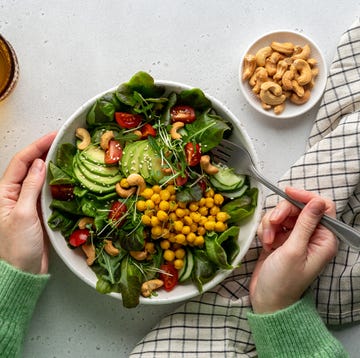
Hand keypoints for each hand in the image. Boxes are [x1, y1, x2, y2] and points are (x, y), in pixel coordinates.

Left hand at [0, 132, 55, 273]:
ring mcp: (28, 202)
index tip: (54, 136)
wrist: (22, 272)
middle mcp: (15, 194)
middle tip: (65, 142)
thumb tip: (40, 164)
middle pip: (31, 166)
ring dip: (53, 166)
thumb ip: (30, 187)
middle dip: (46, 152)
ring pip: (41, 178)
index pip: (21, 162)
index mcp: (4, 192)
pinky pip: (48, 192)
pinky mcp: (39, 212)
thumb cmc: (16, 246)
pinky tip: (68, 178)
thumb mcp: (22, 214)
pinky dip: (58, 183)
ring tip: (69, 156)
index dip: (37, 146)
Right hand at [249, 187, 337, 313]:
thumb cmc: (283, 281)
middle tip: (273, 224)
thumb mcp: (294, 250)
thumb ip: (305, 224)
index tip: (288, 193)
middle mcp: (311, 236)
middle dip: (282, 213)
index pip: (322, 207)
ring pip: (282, 214)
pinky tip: (265, 243)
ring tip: (268, 240)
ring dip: (271, 223)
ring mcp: (294, 237)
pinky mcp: (280, 239)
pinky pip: (272, 223)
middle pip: (298, 208)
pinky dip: (266, 229)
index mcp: (323, 239)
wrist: (266, 299)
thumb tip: (317, 201)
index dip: (306, 198)